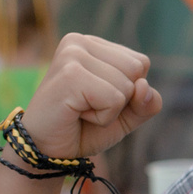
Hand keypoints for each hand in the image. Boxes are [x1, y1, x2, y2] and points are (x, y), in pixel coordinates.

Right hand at [18, 33, 160, 161]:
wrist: (46, 151)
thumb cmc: (82, 128)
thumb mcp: (125, 115)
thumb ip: (146, 102)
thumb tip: (144, 86)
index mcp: (92, 44)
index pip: (141, 63)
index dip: (128, 92)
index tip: (96, 99)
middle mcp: (79, 42)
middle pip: (137, 70)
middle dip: (120, 100)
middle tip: (87, 107)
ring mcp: (72, 55)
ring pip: (127, 86)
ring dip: (109, 111)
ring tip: (80, 110)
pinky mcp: (70, 74)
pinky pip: (114, 99)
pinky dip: (102, 117)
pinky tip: (77, 114)